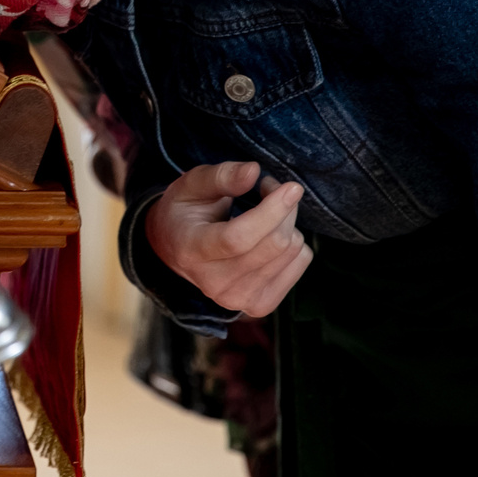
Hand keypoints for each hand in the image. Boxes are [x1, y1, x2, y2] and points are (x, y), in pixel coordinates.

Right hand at [145, 161, 312, 315]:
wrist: (176, 250)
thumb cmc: (185, 212)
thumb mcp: (191, 184)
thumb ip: (221, 176)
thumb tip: (254, 171)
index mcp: (192, 251)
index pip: (238, 238)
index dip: (270, 212)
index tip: (291, 187)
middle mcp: (215, 283)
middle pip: (274, 245)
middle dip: (283, 208)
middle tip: (268, 187)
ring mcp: (239, 299)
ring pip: (291, 251)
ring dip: (287, 223)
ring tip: (265, 213)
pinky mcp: (261, 305)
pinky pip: (301, 262)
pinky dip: (294, 243)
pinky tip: (270, 237)